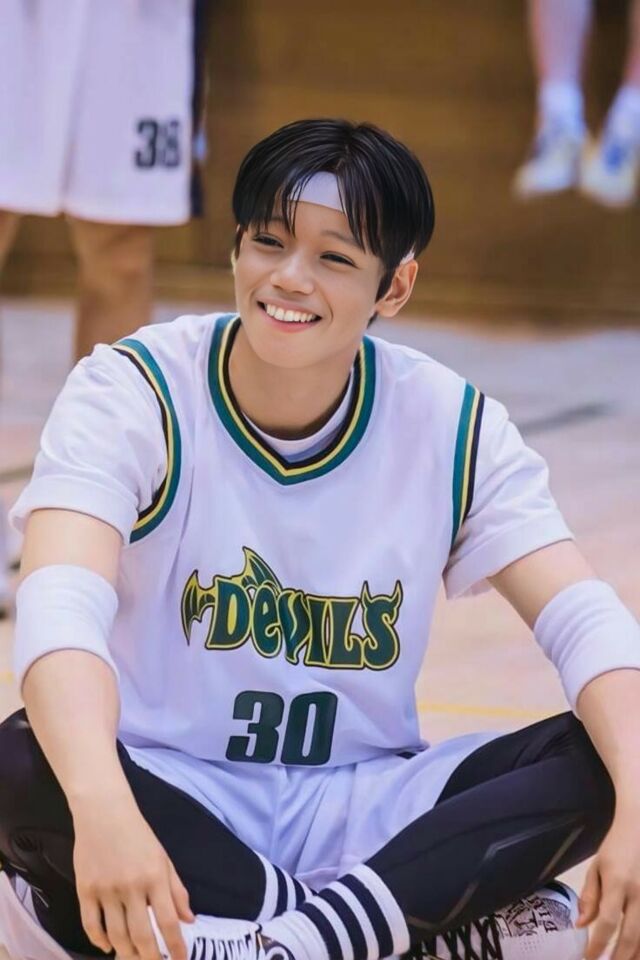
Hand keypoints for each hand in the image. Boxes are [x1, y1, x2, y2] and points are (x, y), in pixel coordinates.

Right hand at [72, 792, 193, 959]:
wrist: (104, 812)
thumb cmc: (138, 834)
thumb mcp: (163, 858)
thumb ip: (176, 890)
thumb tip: (189, 920)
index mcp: (155, 877)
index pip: (169, 922)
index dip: (176, 947)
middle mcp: (132, 886)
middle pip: (141, 936)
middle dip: (149, 958)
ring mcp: (106, 889)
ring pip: (116, 936)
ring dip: (125, 953)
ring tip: (132, 957)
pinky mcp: (85, 889)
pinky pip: (91, 925)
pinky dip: (99, 941)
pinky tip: (107, 947)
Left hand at [578, 805, 639, 959]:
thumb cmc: (616, 848)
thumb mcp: (597, 867)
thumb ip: (590, 896)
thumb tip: (581, 925)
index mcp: (618, 882)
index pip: (608, 921)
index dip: (599, 944)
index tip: (589, 958)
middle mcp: (639, 893)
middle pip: (631, 935)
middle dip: (619, 957)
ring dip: (635, 954)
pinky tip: (637, 952)